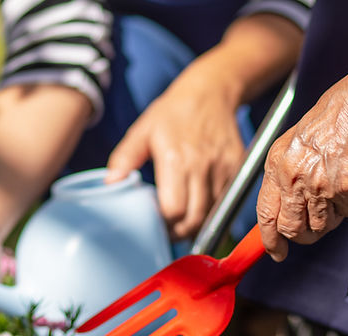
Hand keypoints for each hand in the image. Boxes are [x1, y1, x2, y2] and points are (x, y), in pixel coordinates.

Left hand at [106, 70, 244, 239]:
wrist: (210, 92)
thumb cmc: (172, 113)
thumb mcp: (142, 131)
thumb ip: (125, 158)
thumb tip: (110, 184)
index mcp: (176, 159)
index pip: (173, 210)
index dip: (163, 223)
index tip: (155, 223)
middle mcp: (202, 166)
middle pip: (194, 219)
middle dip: (180, 232)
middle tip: (168, 230)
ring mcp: (223, 168)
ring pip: (212, 213)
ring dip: (197, 223)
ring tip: (182, 220)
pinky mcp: (238, 167)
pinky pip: (227, 200)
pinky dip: (214, 208)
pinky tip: (200, 203)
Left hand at [257, 40, 347, 260]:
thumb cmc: (333, 120)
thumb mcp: (295, 143)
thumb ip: (286, 176)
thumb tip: (283, 212)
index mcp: (276, 164)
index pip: (265, 213)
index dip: (270, 239)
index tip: (276, 252)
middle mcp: (293, 177)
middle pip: (292, 228)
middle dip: (303, 235)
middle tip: (312, 230)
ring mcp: (319, 184)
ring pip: (320, 225)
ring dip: (330, 218)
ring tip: (336, 191)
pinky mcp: (346, 188)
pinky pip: (347, 212)